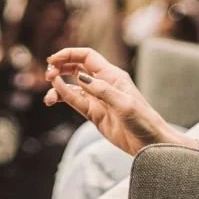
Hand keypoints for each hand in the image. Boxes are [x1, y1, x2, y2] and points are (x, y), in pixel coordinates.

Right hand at [43, 47, 189, 156]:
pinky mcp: (94, 114)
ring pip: (72, 87)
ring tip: (48, 97)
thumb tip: (79, 77)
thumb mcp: (124, 104)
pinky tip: (54, 99)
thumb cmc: (143, 121)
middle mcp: (103, 84)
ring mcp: (97, 99)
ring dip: (58, 87)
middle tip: (48, 75)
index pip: (86, 57)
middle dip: (60, 68)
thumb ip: (102, 91)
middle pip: (76, 68)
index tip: (52, 60)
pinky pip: (74, 102)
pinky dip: (63, 98)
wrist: (150, 143)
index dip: (68, 55)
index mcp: (112, 75)